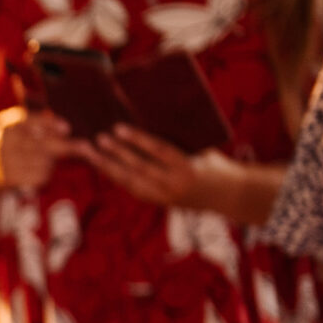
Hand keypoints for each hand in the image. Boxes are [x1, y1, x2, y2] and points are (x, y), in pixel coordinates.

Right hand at [0, 106, 87, 190]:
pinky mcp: (10, 178)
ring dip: (52, 160)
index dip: (49, 124)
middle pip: (42, 144)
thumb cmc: (10, 139)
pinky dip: (45, 172)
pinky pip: (39, 176)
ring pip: (44, 162)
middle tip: (86, 147)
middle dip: (66, 146)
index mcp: (8, 125)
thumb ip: (38, 121)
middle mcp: (6, 142)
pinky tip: (38, 168)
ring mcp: (8, 162)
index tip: (67, 128)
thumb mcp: (16, 123)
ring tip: (44, 157)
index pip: (30, 121)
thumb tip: (65, 129)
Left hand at [86, 123, 216, 207]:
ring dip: (108, 167)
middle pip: (139, 168)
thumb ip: (179, 141)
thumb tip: (151, 119)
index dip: (137, 140)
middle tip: (98, 138)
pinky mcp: (159, 202)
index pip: (158, 151)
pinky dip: (117, 176)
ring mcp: (165, 197)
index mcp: (188, 168)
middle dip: (116, 154)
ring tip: (91, 152)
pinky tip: (102, 165)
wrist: (230, 196)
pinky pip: (133, 188)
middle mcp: (174, 185)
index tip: (118, 128)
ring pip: (130, 182)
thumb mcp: (202, 149)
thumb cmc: (215, 164)